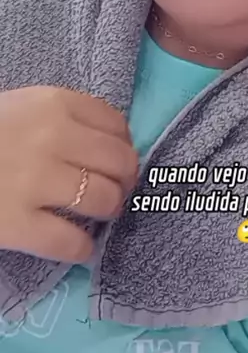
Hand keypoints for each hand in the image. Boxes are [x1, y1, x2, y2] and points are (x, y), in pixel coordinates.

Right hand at [0, 86, 137, 262]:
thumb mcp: (23, 106)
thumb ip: (64, 117)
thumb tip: (113, 142)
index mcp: (54, 103)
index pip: (115, 124)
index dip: (125, 145)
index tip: (119, 159)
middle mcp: (53, 138)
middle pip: (119, 162)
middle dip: (126, 179)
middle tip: (117, 191)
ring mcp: (36, 181)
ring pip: (104, 199)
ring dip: (110, 210)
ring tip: (100, 216)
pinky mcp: (17, 223)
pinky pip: (69, 242)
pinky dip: (83, 248)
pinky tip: (80, 247)